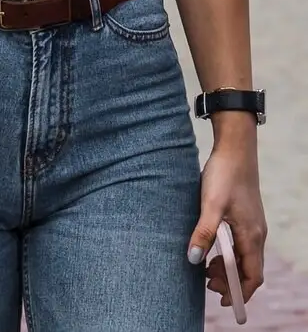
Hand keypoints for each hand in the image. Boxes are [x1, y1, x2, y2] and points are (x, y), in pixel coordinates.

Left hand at [188, 138, 265, 306]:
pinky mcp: (246, 216)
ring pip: (245, 257)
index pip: (251, 277)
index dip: (239, 292)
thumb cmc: (223, 176)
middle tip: (207, 285)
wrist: (235, 149)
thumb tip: (193, 259)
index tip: (224, 301)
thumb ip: (203, 233)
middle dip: (231, 282)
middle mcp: (257, 234)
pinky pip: (241, 245)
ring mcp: (253, 225)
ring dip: (228, 268)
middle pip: (249, 270)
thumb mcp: (210, 205)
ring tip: (206, 270)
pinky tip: (212, 248)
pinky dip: (229, 253)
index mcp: (251, 236)